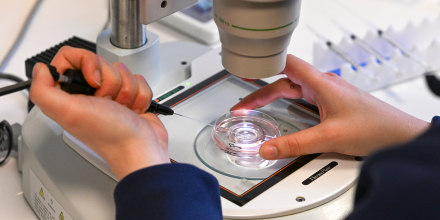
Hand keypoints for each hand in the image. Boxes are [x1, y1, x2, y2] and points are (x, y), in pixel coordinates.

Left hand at [30, 46, 168, 179]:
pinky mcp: (129, 97)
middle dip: (110, 80)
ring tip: (122, 109)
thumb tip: (40, 70)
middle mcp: (88, 94)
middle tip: (107, 101)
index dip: (87, 63)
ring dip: (127, 90)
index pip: (71, 57)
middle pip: (100, 62)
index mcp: (70, 95)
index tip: (93, 81)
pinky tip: (133, 110)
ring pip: (121, 70)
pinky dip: (139, 95)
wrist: (140, 147)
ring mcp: (111, 95)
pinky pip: (138, 80)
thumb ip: (44, 91)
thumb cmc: (110, 135)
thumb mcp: (69, 112)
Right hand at [232, 54, 429, 158]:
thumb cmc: (375, 128)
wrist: (399, 135)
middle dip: (261, 93)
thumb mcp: (328, 138)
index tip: (245, 70)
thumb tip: (268, 149)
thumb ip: (295, 144)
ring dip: (273, 97)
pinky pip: (303, 97)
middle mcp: (323, 84)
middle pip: (284, 81)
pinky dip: (287, 103)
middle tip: (243, 106)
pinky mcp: (332, 102)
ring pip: (293, 89)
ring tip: (255, 107)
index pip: (286, 64)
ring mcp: (328, 92)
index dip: (263, 65)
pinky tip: (283, 111)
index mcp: (321, 83)